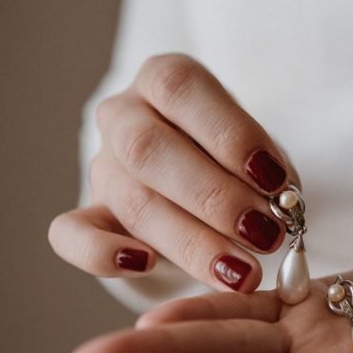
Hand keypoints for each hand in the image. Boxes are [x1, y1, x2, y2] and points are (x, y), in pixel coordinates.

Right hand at [48, 53, 296, 291]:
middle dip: (213, 197)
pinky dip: (102, 253)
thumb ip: (266, 173)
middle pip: (149, 148)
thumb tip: (280, 208)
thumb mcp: (257, 151)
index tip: (274, 179)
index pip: (181, 89)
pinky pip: (72, 234)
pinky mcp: (88, 217)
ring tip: (242, 272)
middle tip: (264, 234)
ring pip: (131, 200)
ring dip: (191, 241)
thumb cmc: (235, 160)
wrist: (200, 179)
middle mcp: (123, 117)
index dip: (228, 133)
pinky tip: (145, 264)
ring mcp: (102, 168)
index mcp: (162, 80)